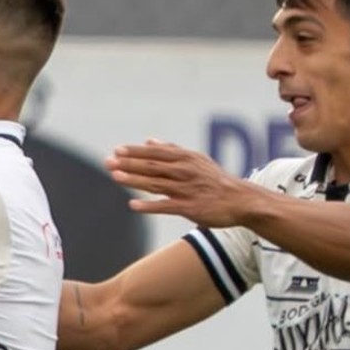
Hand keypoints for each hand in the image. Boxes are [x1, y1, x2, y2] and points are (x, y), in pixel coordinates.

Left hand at [106, 139, 263, 227]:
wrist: (241, 200)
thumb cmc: (215, 180)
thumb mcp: (196, 160)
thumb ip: (171, 151)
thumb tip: (149, 141)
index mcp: (186, 159)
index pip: (155, 153)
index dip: (135, 152)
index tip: (117, 151)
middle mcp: (185, 172)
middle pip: (152, 167)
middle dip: (129, 164)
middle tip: (108, 162)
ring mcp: (187, 190)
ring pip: (156, 184)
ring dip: (134, 181)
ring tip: (116, 177)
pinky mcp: (189, 208)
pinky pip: (166, 206)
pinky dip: (149, 206)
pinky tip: (133, 206)